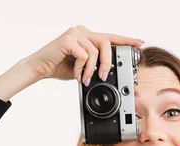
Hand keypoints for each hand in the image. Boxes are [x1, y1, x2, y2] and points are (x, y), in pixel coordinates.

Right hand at [25, 25, 143, 84]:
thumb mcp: (83, 66)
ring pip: (95, 51)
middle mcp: (82, 31)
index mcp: (87, 36)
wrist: (40, 68)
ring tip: (84, 79)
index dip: (126, 40)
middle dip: (108, 62)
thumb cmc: (59, 67)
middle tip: (103, 76)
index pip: (110, 37)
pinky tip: (75, 74)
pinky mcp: (68, 39)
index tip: (139, 43)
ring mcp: (75, 33)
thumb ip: (95, 64)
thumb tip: (108, 71)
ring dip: (91, 69)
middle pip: (105, 43)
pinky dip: (81, 68)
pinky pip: (84, 55)